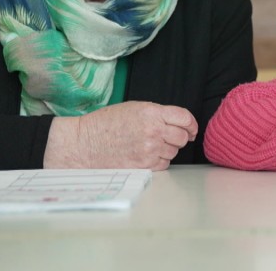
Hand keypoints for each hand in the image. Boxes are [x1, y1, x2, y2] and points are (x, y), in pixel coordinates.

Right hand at [44, 101, 197, 169]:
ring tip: (149, 145)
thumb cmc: (105, 124)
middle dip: (180, 138)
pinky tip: (146, 155)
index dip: (191, 124)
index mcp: (151, 112)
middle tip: (170, 138)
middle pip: (182, 137)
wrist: (84, 144)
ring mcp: (149, 150)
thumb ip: (157, 114)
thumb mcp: (133, 109)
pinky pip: (163, 165)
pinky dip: (159, 161)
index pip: (184, 118)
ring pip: (173, 152)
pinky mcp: (144, 166)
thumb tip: (177, 123)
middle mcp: (153, 131)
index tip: (191, 129)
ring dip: (167, 150)